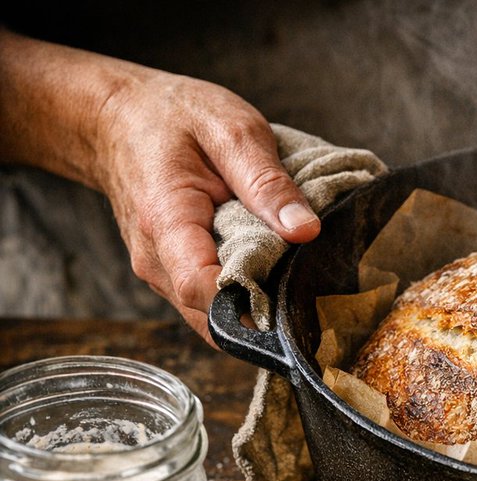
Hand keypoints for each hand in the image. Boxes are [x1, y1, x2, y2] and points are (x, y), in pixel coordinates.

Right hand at [93, 70, 319, 342]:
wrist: (118, 118)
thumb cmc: (174, 118)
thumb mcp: (232, 131)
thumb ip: (268, 183)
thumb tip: (307, 231)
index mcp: (166, 222)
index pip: (201, 289)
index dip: (250, 301)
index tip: (292, 291)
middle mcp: (155, 260)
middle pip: (214, 313)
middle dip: (262, 306)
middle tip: (303, 278)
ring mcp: (159, 273)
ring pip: (214, 315)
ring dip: (253, 301)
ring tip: (284, 266)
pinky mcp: (171, 275)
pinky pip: (210, 303)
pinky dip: (241, 292)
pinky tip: (264, 265)